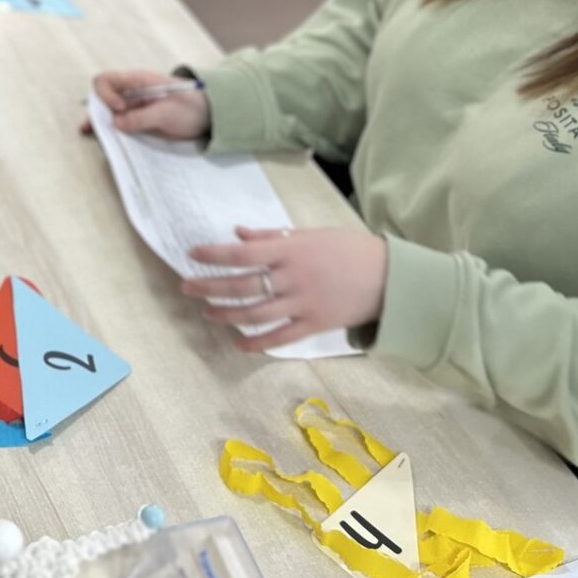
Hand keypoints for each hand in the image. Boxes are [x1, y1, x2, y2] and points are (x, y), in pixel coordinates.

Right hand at [85, 70, 209, 139]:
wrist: (207, 115)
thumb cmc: (191, 107)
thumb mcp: (168, 113)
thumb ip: (142, 117)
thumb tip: (116, 122)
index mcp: (138, 81)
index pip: (107, 80)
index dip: (106, 95)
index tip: (119, 109)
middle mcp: (130, 92)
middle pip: (101, 96)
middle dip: (96, 110)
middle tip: (94, 128)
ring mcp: (132, 106)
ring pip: (107, 111)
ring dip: (100, 121)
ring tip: (91, 133)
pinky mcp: (136, 119)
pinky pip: (117, 122)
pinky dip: (109, 129)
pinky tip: (102, 137)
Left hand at [184, 228, 387, 352]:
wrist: (390, 278)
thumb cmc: (349, 249)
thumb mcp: (311, 234)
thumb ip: (272, 236)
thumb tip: (237, 233)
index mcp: (290, 250)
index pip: (242, 253)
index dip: (213, 255)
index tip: (191, 254)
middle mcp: (292, 277)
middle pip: (242, 285)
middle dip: (210, 287)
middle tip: (186, 287)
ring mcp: (303, 304)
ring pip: (256, 313)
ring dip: (227, 315)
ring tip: (208, 313)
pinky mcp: (315, 325)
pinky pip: (280, 337)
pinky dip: (257, 343)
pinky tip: (239, 344)